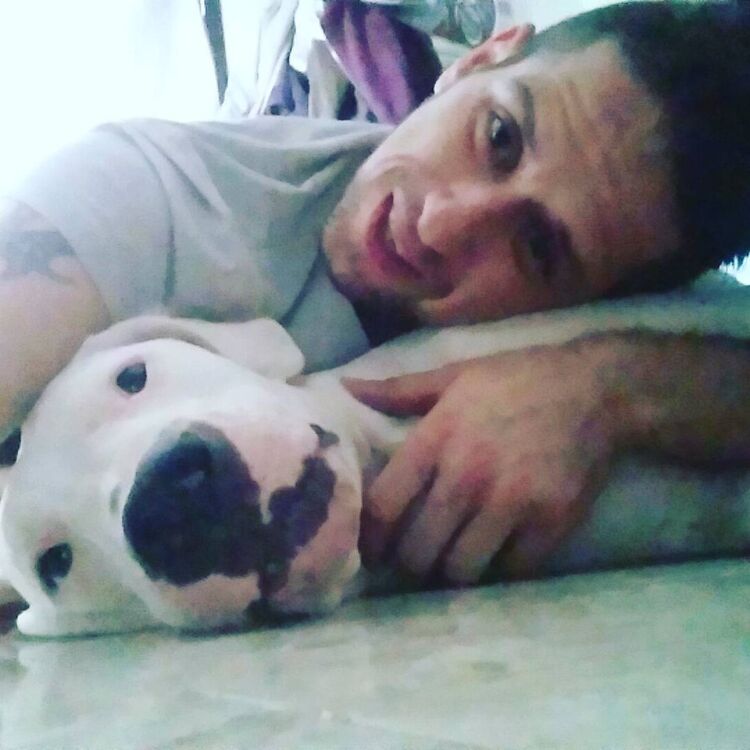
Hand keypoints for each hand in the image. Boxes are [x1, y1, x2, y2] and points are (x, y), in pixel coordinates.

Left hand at [344, 340, 617, 583]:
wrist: (596, 389)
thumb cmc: (517, 379)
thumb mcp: (454, 375)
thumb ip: (397, 389)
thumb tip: (346, 386)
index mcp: (436, 438)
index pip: (384, 506)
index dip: (371, 540)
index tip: (373, 552)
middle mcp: (466, 475)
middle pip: (417, 550)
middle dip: (409, 565)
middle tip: (413, 563)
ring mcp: (510, 502)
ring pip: (461, 569)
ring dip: (452, 575)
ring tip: (452, 565)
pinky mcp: (550, 522)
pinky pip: (511, 571)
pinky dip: (500, 572)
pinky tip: (497, 558)